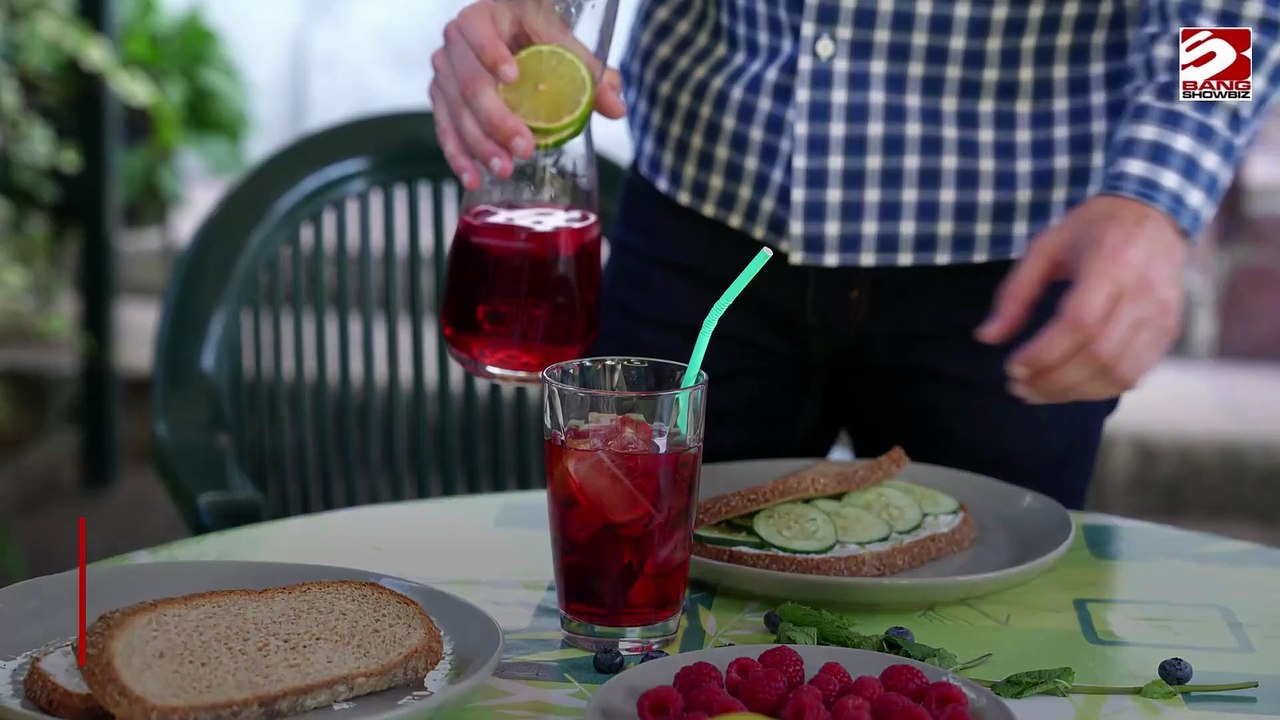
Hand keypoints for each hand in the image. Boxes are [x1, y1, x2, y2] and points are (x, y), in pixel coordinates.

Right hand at [429, 0, 626, 190]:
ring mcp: (444, 73)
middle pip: (469, 83)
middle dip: (496, 120)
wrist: (511, 40)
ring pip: (456, 112)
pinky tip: (474, 178)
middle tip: (524, 148)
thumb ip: (588, 72)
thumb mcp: (562, 44)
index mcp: (483, 17)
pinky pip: (445, 130)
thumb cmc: (536, 37)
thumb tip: (617, 108)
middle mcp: (455, 43)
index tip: (514, 78)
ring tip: (505, 169)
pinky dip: (459, 156)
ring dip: (480, 145)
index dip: (491, 53)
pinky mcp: (441, 100)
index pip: (478, 30)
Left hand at [975, 195, 1187, 403]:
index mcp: (1112, 262)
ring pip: (1119, 373)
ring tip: (1037, 391)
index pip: (1080, 323)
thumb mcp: (1045, 247)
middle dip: (1052, 380)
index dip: (1044, 353)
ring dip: (1072, 392)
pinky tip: (1068, 386)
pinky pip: (1135, 375)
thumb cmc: (1092, 229)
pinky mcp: (1169, 331)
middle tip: (1018, 387)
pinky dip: (1098, 390)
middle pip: (1099, 355)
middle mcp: (1144, 292)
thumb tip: (986, 337)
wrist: (1155, 214)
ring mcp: (1162, 315)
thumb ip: (1015, 293)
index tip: (1012, 366)